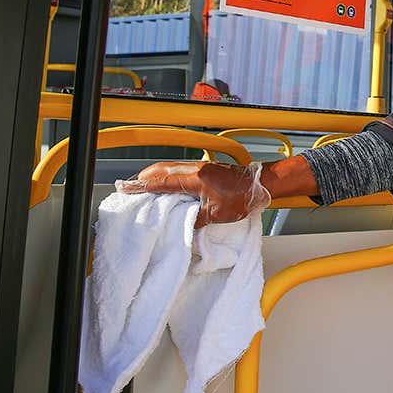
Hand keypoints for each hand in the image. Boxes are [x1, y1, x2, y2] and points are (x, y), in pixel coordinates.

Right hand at [120, 161, 271, 227]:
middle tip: (132, 186)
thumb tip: (183, 225)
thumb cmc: (244, 198)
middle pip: (163, 169)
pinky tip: (168, 182)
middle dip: (146, 177)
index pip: (163, 182)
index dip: (145, 186)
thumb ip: (197, 219)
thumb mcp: (218, 214)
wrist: (262, 184)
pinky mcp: (207, 168)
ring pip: (172, 167)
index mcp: (196, 179)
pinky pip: (181, 169)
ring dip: (157, 175)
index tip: (130, 188)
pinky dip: (170, 174)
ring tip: (146, 185)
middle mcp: (196, 169)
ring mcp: (202, 166)